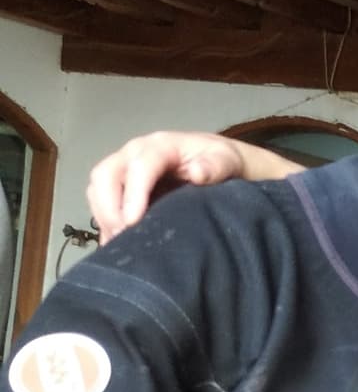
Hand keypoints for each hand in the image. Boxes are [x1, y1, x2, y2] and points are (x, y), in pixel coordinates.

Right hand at [87, 131, 248, 242]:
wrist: (216, 164)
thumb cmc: (221, 163)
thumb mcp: (227, 162)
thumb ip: (215, 167)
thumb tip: (197, 172)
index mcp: (161, 146)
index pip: (139, 166)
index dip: (133, 194)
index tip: (133, 222)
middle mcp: (136, 153)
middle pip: (105, 175)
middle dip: (110, 208)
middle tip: (125, 237)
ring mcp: (124, 169)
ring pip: (97, 189)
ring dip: (104, 218)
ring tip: (122, 244)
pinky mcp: (120, 187)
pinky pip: (100, 203)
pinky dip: (105, 225)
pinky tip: (118, 245)